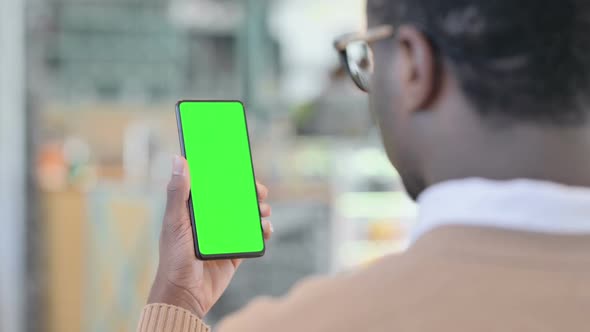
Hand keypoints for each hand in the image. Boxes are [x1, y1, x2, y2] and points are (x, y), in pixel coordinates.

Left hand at [148, 155, 272, 318]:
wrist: (186, 295)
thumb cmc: (174, 258)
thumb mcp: (175, 222)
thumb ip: (178, 192)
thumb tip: (178, 159)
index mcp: (195, 210)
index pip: (213, 186)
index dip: (228, 175)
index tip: (241, 166)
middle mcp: (211, 220)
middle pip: (235, 199)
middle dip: (249, 193)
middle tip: (259, 191)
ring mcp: (224, 236)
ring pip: (247, 216)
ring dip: (259, 210)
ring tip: (263, 211)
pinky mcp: (235, 251)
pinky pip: (253, 237)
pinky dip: (263, 230)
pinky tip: (265, 229)